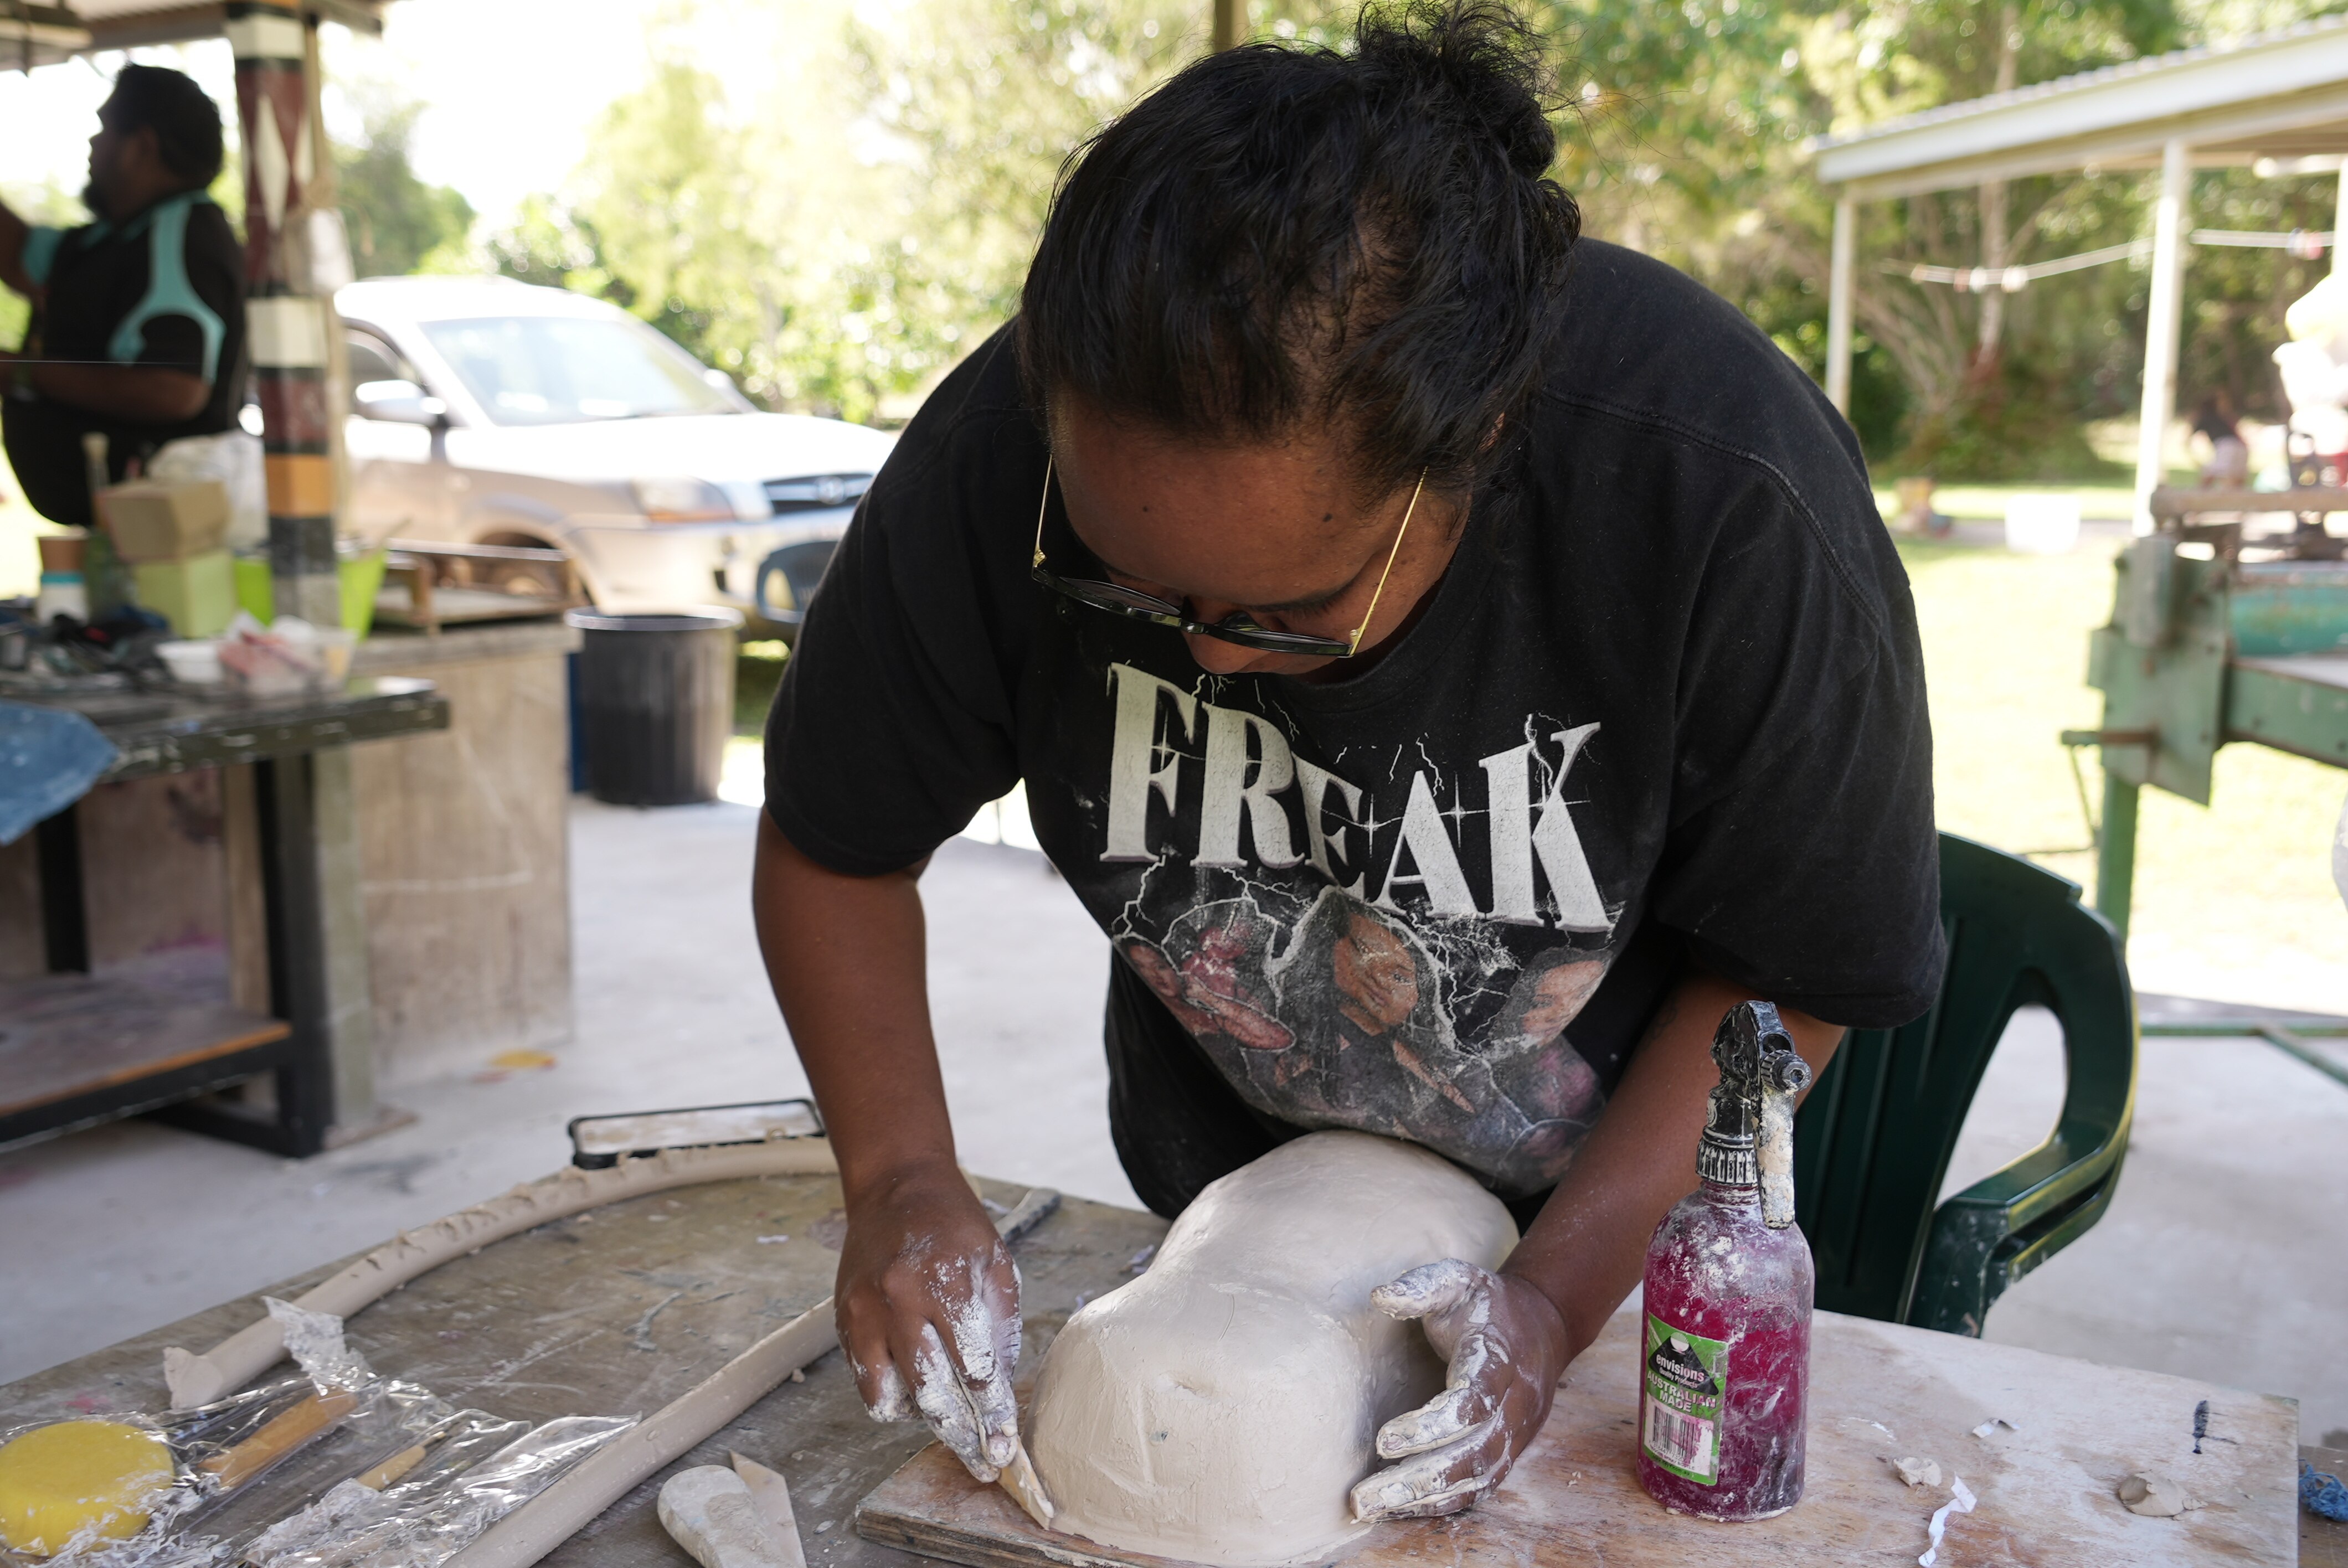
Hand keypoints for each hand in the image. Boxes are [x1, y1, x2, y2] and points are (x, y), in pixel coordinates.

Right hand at [834, 1161, 1022, 1482]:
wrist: (897, 1186)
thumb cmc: (955, 1226)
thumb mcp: (996, 1264)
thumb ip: (1000, 1328)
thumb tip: (1001, 1391)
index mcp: (947, 1281)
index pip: (976, 1369)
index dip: (993, 1414)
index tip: (1005, 1445)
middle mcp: (902, 1299)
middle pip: (933, 1393)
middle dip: (962, 1437)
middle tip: (982, 1463)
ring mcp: (866, 1311)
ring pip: (891, 1397)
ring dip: (922, 1421)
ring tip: (948, 1422)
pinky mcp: (844, 1320)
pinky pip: (866, 1381)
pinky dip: (892, 1399)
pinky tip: (916, 1393)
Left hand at [1349, 1258, 1570, 1520]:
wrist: (1545, 1327)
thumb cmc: (1488, 1306)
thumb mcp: (1459, 1280)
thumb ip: (1422, 1286)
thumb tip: (1380, 1296)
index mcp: (1499, 1361)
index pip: (1472, 1404)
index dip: (1430, 1426)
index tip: (1384, 1439)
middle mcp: (1513, 1405)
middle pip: (1471, 1454)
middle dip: (1418, 1479)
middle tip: (1365, 1496)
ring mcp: (1515, 1434)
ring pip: (1475, 1478)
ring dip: (1424, 1499)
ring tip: (1371, 1508)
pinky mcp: (1509, 1452)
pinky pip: (1479, 1487)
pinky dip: (1442, 1503)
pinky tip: (1400, 1507)